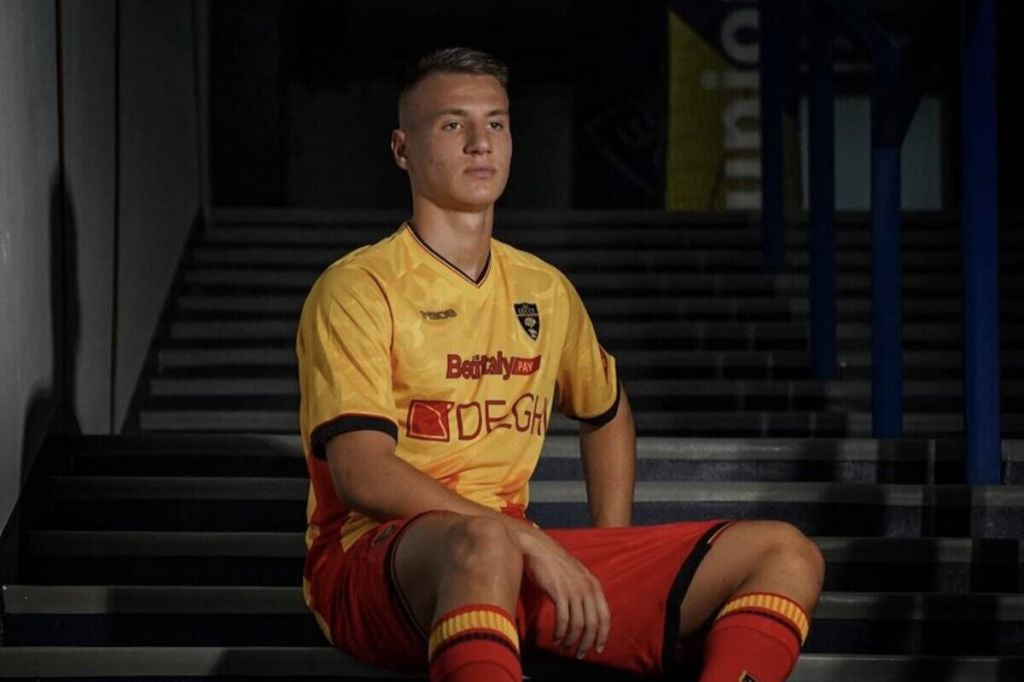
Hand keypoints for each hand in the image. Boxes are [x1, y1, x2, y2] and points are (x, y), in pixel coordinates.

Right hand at [513, 526, 610, 658]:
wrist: (536, 547)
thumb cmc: (554, 562)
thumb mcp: (576, 575)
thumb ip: (584, 592)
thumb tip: (586, 615)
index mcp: (594, 585)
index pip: (605, 617)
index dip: (602, 635)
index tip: (597, 649)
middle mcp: (586, 588)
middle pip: (592, 624)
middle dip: (586, 643)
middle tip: (579, 654)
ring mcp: (573, 590)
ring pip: (578, 625)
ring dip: (572, 641)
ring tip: (564, 647)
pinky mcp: (558, 592)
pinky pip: (563, 620)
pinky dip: (560, 633)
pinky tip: (556, 638)